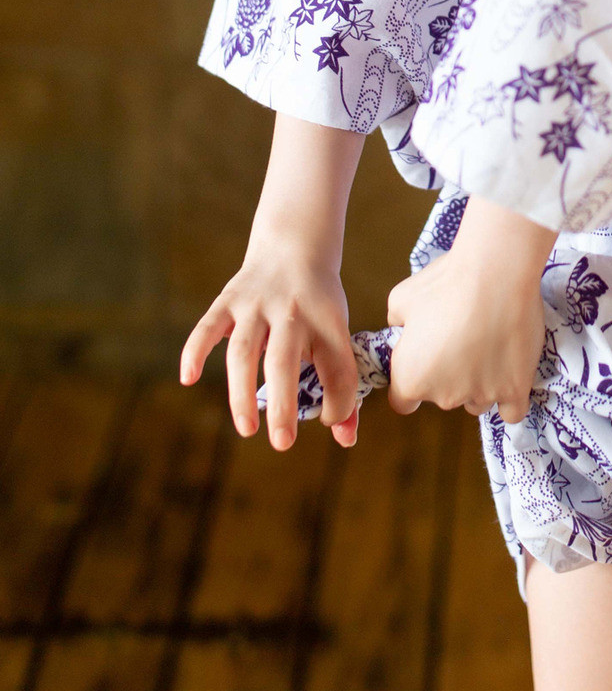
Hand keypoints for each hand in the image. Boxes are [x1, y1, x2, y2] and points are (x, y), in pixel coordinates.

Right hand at [179, 113, 365, 449]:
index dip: (339, 402)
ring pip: (244, 350)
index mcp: (328, 322)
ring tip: (247, 429)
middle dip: (283, 404)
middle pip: (283, 361)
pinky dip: (195, 351)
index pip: (338, 367)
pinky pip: (208, 326)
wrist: (295, 247)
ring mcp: (257, 304)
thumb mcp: (339, 335)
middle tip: (282, 443)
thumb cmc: (319, 307)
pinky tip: (188, 379)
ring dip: (241, 392)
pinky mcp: (229, 299)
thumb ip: (342, 385)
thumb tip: (344, 440)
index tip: (332, 423)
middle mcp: (293, 312)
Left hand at [387, 194, 557, 424]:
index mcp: (410, 378)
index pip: (403, 401)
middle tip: (461, 339)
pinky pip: (512, 411)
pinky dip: (510, 398)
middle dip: (448, 376)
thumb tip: (404, 328)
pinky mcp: (515, 389)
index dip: (412, 380)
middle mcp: (444, 396)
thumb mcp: (401, 298)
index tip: (424, 362)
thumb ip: (397, 322)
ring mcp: (482, 395)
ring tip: (489, 347)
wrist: (495, 274)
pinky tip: (510, 375)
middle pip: (443, 398)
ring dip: (479, 383)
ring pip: (477, 401)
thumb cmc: (445, 283)